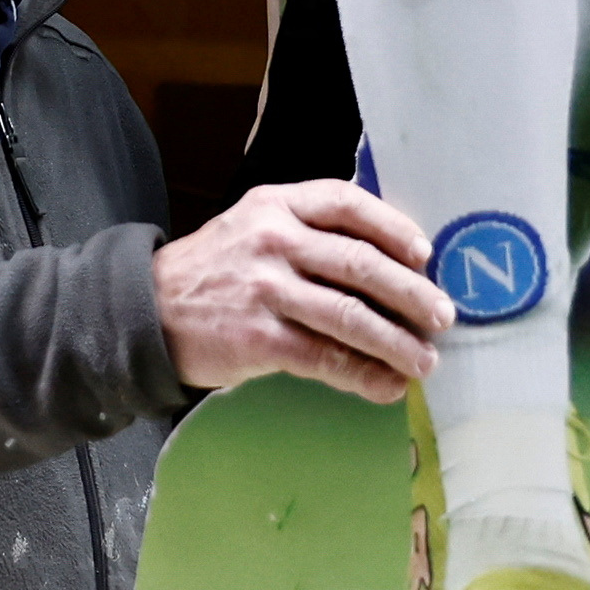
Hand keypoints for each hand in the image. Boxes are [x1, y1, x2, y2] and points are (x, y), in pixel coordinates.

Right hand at [155, 177, 450, 398]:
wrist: (146, 310)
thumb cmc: (216, 270)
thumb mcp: (255, 227)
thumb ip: (310, 232)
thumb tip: (389, 264)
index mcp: (277, 204)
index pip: (348, 204)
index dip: (394, 228)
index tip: (425, 255)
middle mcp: (273, 239)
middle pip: (359, 263)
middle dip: (410, 293)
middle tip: (443, 316)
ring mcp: (265, 289)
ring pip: (349, 315)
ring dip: (396, 342)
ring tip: (425, 361)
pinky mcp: (258, 338)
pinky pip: (324, 357)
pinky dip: (362, 374)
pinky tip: (385, 386)